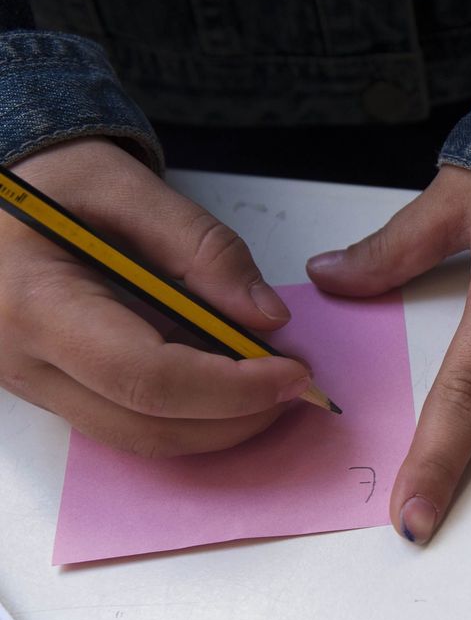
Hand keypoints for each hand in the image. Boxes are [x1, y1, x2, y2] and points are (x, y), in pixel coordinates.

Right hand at [0, 138, 311, 454]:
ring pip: (139, 438)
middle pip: (146, 425)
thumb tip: (266, 317)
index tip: (293, 374)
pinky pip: (127, 423)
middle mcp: (20, 360)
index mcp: (34, 302)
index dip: (231, 387)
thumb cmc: (54, 181)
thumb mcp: (126, 186)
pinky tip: (225, 383)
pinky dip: (188, 414)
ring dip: (217, 424)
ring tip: (268, 385)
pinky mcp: (51, 393)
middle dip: (235, 417)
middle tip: (295, 387)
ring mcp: (31, 386)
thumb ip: (203, 247)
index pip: (146, 376)